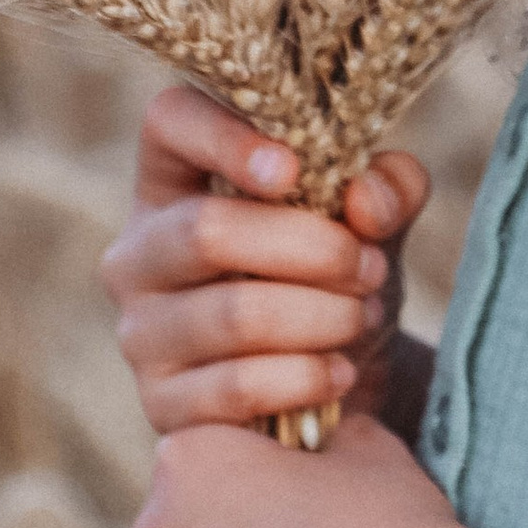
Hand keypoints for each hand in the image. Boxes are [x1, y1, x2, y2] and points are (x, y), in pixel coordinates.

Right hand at [100, 85, 432, 439]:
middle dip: (311, 248)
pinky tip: (339, 372)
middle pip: (206, 231)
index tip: (293, 170)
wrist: (334, 382)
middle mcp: (138, 252)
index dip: (224, 137)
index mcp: (175, 181)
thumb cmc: (336, 279)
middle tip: (369, 266)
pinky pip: (238, 385)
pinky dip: (307, 376)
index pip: (168, 123)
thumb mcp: (373, 225)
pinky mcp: (161, 404)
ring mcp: (142, 332)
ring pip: (233, 314)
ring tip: (364, 315)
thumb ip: (388, 189)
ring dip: (322, 315)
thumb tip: (365, 198)